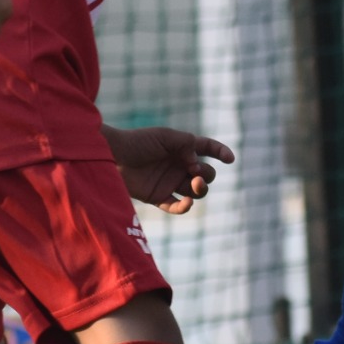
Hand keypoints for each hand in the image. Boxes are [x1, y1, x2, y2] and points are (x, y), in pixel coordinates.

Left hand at [103, 126, 232, 213]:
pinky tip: (186, 203)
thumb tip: (197, 162)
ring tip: (193, 184)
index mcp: (183, 148)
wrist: (113, 156)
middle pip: (207, 174)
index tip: (230, 159)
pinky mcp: (159, 197)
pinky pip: (178, 207)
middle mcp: (179, 166)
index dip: (221, 152)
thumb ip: (186, 144)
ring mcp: (170, 182)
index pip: (208, 149)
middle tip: (194, 172)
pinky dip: (185, 207)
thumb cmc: (138, 142)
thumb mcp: (165, 136)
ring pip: (196, 191)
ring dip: (200, 189)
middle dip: (207, 175)